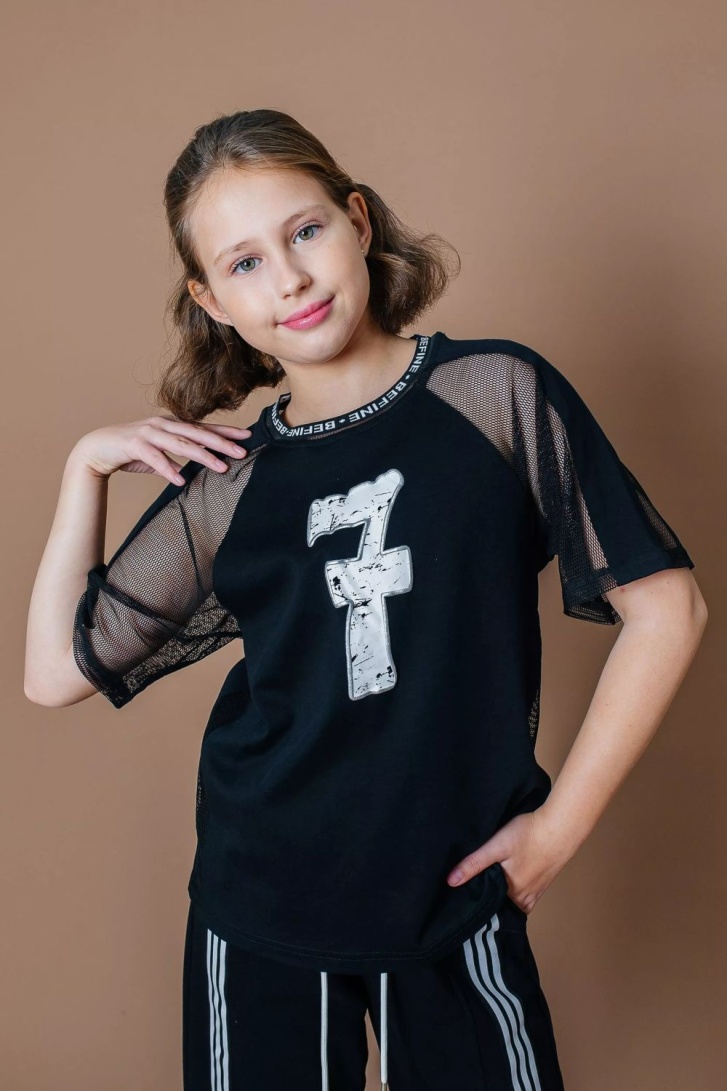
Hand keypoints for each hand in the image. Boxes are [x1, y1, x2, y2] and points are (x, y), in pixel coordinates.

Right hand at [72, 415, 252, 485]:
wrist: (96, 448)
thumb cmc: (130, 450)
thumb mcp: (158, 452)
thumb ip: (176, 457)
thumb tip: (194, 467)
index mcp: (170, 424)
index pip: (203, 428)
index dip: (225, 432)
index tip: (246, 437)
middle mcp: (162, 425)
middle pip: (197, 434)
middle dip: (221, 443)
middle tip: (242, 452)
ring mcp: (148, 433)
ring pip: (181, 444)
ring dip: (202, 456)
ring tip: (220, 467)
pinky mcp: (134, 445)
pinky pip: (155, 458)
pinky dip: (168, 469)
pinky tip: (179, 480)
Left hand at [445, 809, 568, 915]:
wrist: (561, 827)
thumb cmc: (528, 834)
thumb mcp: (497, 846)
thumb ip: (474, 864)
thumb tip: (451, 882)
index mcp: (511, 893)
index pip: (489, 907)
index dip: (476, 903)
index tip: (462, 900)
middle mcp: (524, 898)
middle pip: (501, 905)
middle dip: (488, 901)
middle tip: (472, 891)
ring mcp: (536, 892)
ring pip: (513, 902)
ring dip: (502, 897)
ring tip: (488, 887)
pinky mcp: (544, 883)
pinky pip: (526, 897)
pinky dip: (516, 894)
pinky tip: (510, 882)